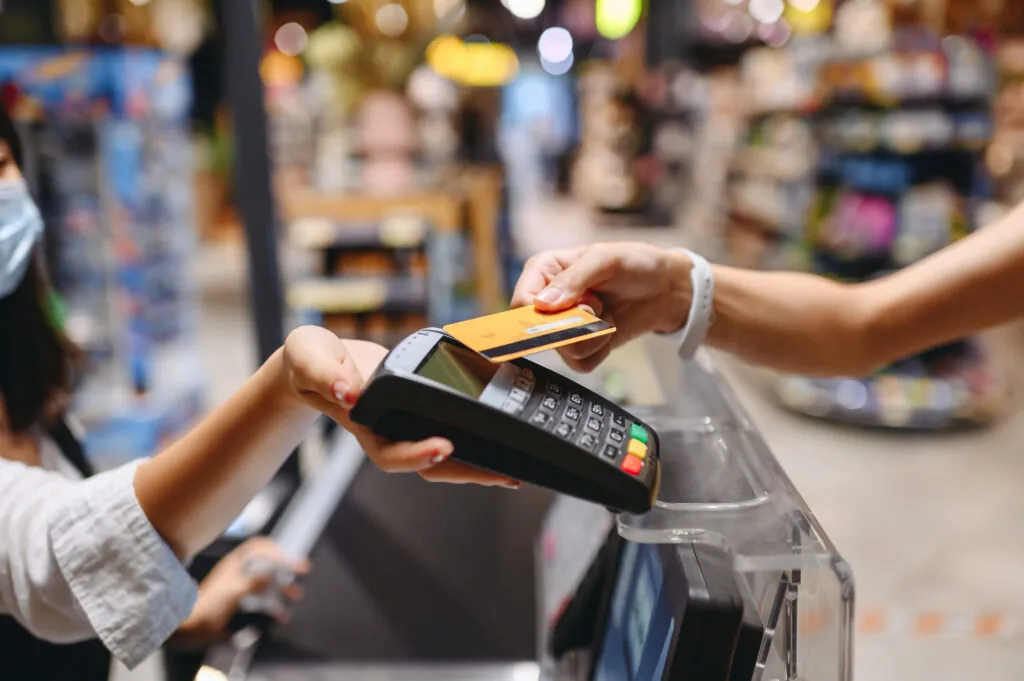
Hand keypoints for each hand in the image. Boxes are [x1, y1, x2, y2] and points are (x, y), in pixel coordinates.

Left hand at [177, 537, 308, 643]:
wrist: (193, 629)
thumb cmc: (208, 606)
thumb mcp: (232, 590)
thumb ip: (253, 581)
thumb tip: (273, 575)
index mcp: (237, 563)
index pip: (260, 547)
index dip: (277, 549)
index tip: (291, 559)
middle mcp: (242, 573)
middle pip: (269, 564)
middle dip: (286, 570)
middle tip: (302, 575)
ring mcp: (243, 589)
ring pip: (270, 584)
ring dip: (284, 589)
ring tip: (295, 596)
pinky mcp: (244, 605)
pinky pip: (265, 602)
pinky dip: (275, 607)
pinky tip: (281, 615)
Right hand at [282, 326, 516, 486]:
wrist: (322, 360)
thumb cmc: (312, 361)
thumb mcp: (308, 357)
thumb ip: (323, 373)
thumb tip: (346, 390)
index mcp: (364, 423)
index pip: (390, 452)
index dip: (416, 455)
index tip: (443, 446)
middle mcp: (389, 431)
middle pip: (429, 466)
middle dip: (465, 471)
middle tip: (502, 474)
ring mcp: (406, 425)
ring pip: (445, 455)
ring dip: (477, 464)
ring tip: (512, 472)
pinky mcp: (421, 412)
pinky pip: (451, 429)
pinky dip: (476, 437)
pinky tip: (503, 440)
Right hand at [511, 243, 692, 371]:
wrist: (664, 288)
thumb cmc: (635, 263)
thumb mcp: (605, 259)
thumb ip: (574, 279)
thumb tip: (543, 304)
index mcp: (542, 272)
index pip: (521, 303)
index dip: (542, 313)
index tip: (572, 306)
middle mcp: (547, 301)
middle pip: (540, 333)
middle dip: (576, 323)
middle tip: (596, 304)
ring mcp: (562, 327)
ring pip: (563, 351)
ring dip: (593, 335)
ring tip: (605, 313)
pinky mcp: (581, 346)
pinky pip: (580, 364)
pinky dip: (601, 349)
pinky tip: (608, 328)